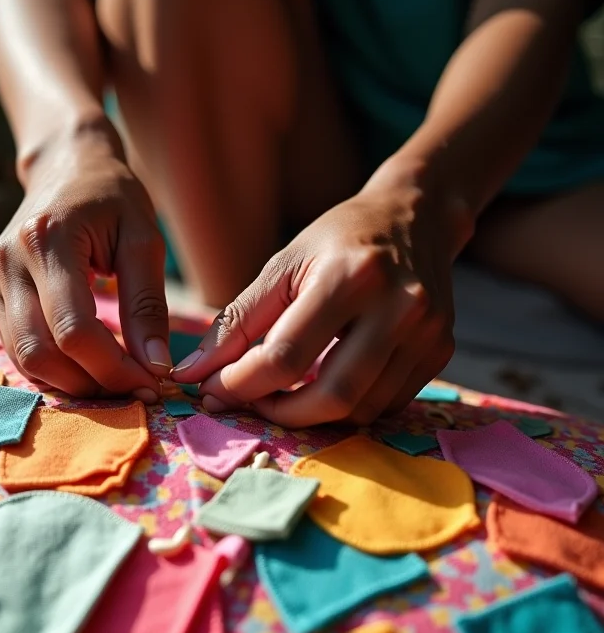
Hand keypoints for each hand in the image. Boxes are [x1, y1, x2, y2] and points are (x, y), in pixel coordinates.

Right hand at [0, 120, 171, 400]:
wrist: (66, 167)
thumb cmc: (112, 197)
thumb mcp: (143, 239)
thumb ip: (148, 304)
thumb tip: (156, 365)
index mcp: (46, 241)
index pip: (74, 331)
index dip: (114, 368)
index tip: (153, 381)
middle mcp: (7, 263)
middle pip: (41, 354)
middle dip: (93, 384)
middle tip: (136, 388)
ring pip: (24, 359)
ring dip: (73, 383)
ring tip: (117, 380)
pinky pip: (18, 349)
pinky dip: (55, 369)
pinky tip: (90, 366)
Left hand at [172, 172, 467, 426]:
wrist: (415, 217)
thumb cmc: (339, 239)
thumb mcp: (283, 265)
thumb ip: (237, 322)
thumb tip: (192, 373)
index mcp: (351, 276)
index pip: (287, 354)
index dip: (242, 384)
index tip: (214, 390)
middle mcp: (399, 307)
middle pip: (333, 396)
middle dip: (281, 414)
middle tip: (252, 403)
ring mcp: (428, 333)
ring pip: (362, 410)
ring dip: (314, 414)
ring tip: (285, 393)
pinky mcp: (441, 351)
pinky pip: (387, 405)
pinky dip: (348, 407)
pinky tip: (327, 383)